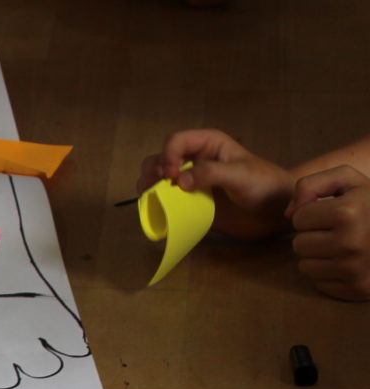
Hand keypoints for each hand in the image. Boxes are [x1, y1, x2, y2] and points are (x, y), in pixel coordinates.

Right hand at [136, 129, 293, 238]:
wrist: (275, 211)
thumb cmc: (264, 185)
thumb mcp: (241, 175)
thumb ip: (211, 174)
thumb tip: (178, 182)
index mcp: (208, 145)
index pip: (177, 141)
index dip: (168, 155)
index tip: (171, 176)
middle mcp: (195, 161)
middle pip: (161, 158)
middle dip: (153, 170)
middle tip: (156, 186)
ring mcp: (191, 182)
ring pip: (158, 177)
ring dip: (149, 185)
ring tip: (149, 196)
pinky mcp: (189, 202)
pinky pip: (166, 200)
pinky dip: (156, 203)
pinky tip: (156, 209)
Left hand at [286, 166, 369, 300]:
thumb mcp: (348, 180)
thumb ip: (311, 185)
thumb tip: (289, 214)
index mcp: (347, 213)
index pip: (298, 218)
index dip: (314, 213)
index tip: (334, 212)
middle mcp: (350, 243)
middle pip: (299, 244)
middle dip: (314, 235)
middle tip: (340, 230)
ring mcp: (354, 269)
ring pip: (305, 266)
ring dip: (319, 256)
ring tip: (344, 245)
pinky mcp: (357, 288)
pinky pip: (319, 284)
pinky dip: (330, 274)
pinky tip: (350, 261)